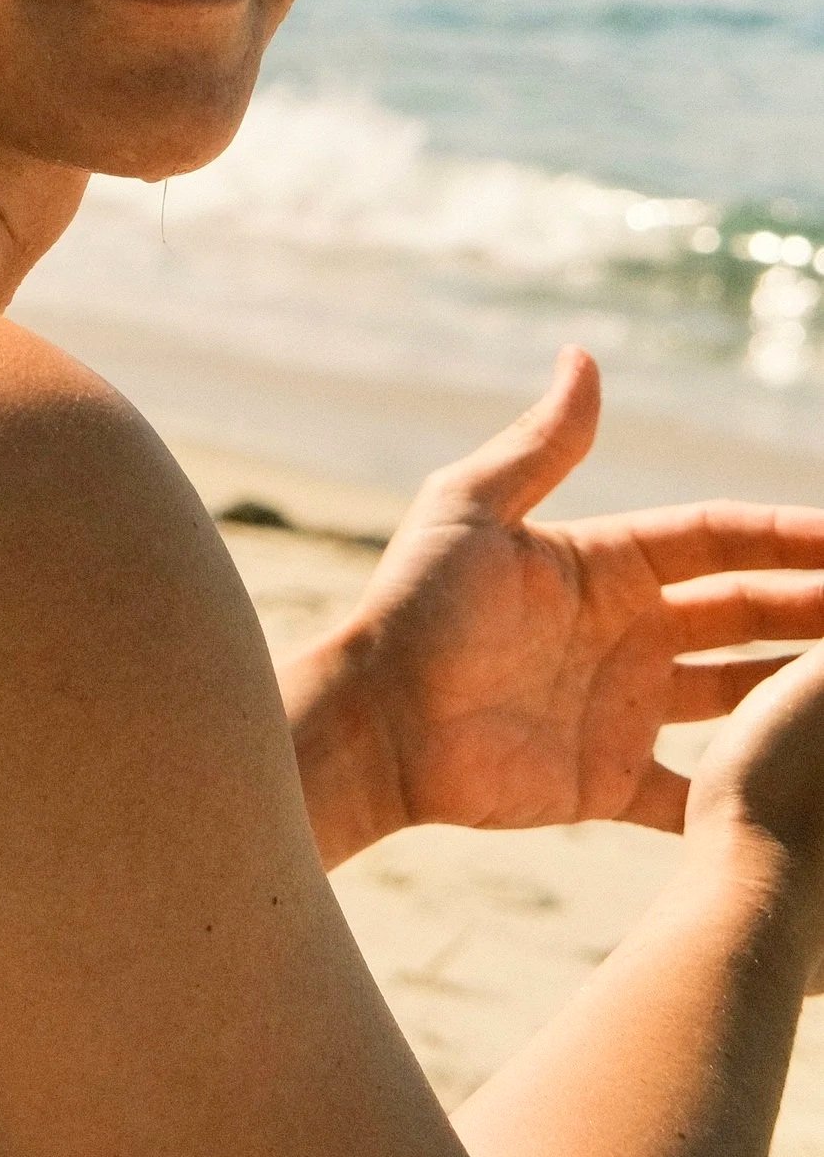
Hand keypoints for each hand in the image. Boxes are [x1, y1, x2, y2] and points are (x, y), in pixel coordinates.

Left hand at [279, 348, 823, 865]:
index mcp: (603, 564)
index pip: (716, 542)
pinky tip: (798, 793)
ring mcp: (624, 709)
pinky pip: (695, 797)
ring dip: (794, 695)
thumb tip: (584, 357)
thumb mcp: (472, 509)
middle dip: (815, 610)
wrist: (376, 721)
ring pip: (737, 699)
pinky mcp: (610, 783)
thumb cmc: (416, 607)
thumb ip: (541, 446)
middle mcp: (626, 633)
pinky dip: (744, 799)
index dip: (786, 538)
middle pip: (745, 615)